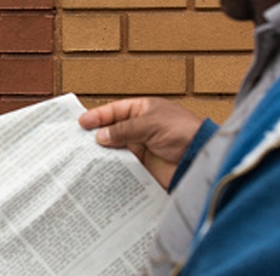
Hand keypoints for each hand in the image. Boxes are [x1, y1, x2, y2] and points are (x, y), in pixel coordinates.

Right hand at [78, 97, 202, 188]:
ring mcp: (143, 148)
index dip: (98, 116)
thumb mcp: (150, 124)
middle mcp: (141, 128)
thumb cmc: (183, 133)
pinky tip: (101, 169)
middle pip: (113, 130)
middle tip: (78, 140)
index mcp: (144, 110)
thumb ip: (123, 130)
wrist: (201, 159)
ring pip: (116, 149)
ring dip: (103, 152)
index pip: (116, 111)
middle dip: (97, 135)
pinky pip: (124, 165)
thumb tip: (100, 136)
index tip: (82, 123)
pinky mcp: (145, 166)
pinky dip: (113, 167)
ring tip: (84, 156)